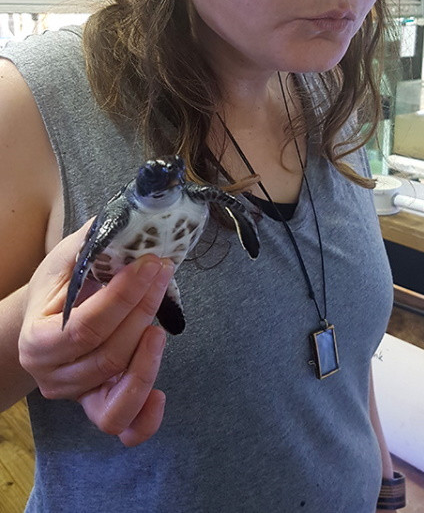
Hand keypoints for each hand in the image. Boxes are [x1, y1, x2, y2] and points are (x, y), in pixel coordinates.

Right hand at [18, 221, 173, 446]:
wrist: (45, 321)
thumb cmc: (57, 289)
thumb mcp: (66, 259)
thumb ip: (93, 243)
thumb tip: (131, 219)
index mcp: (37, 339)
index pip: (85, 326)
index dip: (123, 297)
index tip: (150, 264)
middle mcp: (53, 376)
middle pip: (106, 355)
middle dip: (142, 312)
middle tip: (163, 275)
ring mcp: (76, 396)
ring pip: (116, 392)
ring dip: (147, 360)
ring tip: (160, 328)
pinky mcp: (99, 406)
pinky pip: (122, 427)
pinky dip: (144, 419)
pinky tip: (162, 396)